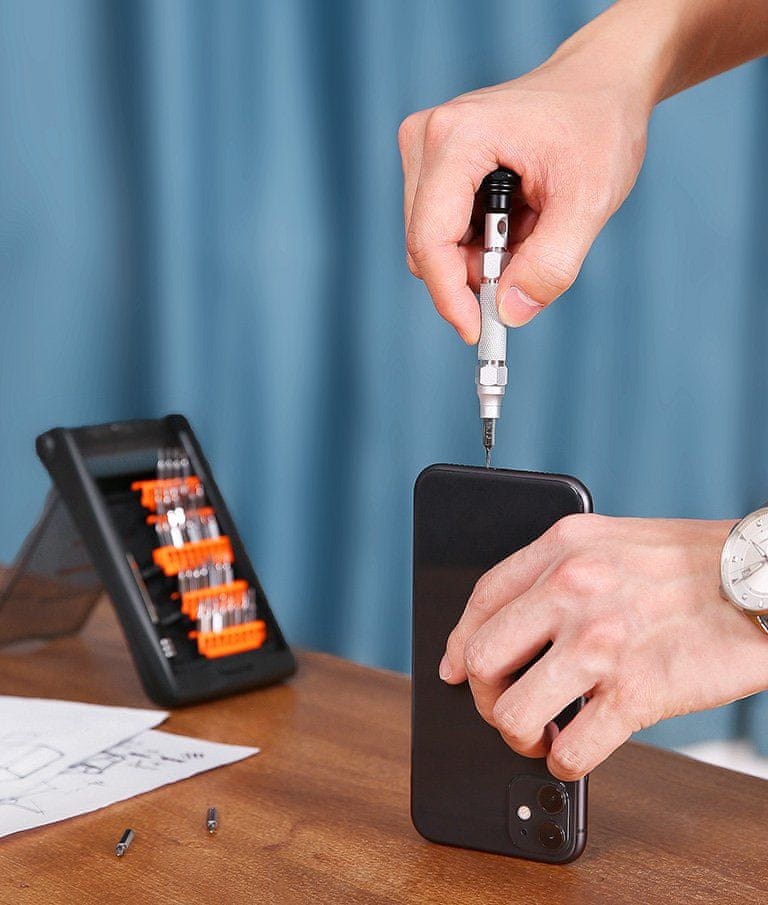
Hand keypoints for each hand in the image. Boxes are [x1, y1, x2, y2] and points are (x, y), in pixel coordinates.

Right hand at [398, 43, 651, 341]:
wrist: (602, 83)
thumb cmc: (598, 126)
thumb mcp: (589, 200)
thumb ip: (551, 264)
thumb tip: (510, 313)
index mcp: (457, 138)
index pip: (430, 239)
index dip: (450, 295)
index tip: (478, 331)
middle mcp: (427, 138)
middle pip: (427, 245)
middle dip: (475, 273)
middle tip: (529, 270)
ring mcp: (426, 149)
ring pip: (434, 243)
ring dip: (482, 258)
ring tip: (533, 228)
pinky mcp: (434, 163)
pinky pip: (443, 229)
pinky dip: (482, 244)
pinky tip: (519, 219)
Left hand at [439, 515, 767, 780]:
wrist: (761, 579)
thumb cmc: (689, 563)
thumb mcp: (609, 542)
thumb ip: (555, 572)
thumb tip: (506, 624)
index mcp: (561, 548)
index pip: (480, 600)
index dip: (457, 642)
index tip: (453, 669)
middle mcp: (571, 589)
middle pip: (481, 660)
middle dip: (483, 696)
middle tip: (505, 705)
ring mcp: (601, 642)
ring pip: (513, 713)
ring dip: (518, 736)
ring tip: (541, 733)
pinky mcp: (637, 692)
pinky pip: (570, 750)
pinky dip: (564, 762)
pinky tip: (577, 748)